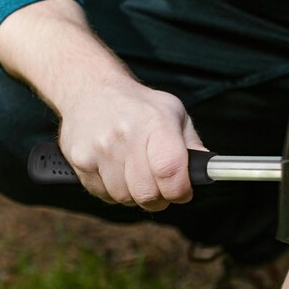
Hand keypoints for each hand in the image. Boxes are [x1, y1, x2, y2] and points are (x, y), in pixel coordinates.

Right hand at [57, 76, 205, 211]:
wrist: (89, 89)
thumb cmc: (137, 106)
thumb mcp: (172, 113)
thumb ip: (191, 145)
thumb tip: (207, 171)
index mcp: (155, 121)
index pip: (170, 171)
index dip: (179, 191)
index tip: (181, 192)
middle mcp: (126, 134)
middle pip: (147, 194)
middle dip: (158, 198)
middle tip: (158, 186)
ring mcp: (100, 148)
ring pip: (125, 198)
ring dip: (133, 194)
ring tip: (133, 173)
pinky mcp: (81, 160)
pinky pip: (104, 195)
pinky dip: (112, 190)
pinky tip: (113, 169)